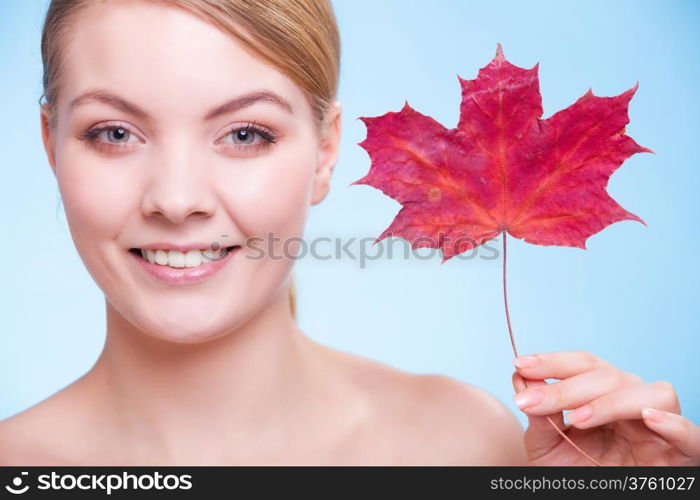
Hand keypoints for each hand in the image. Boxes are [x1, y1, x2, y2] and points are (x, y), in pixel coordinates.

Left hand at [511, 350, 699, 465]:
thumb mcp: (547, 446)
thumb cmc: (574, 473)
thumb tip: (522, 379)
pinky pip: (689, 433)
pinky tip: (648, 417)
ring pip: (649, 392)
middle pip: (608, 375)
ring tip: (578, 419)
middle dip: (565, 387)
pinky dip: (673, 423)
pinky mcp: (679, 453)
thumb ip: (539, 414)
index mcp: (602, 393)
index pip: (583, 364)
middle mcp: (631, 401)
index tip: (520, 364)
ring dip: (610, 401)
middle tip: (530, 402)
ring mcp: (656, 426)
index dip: (553, 361)